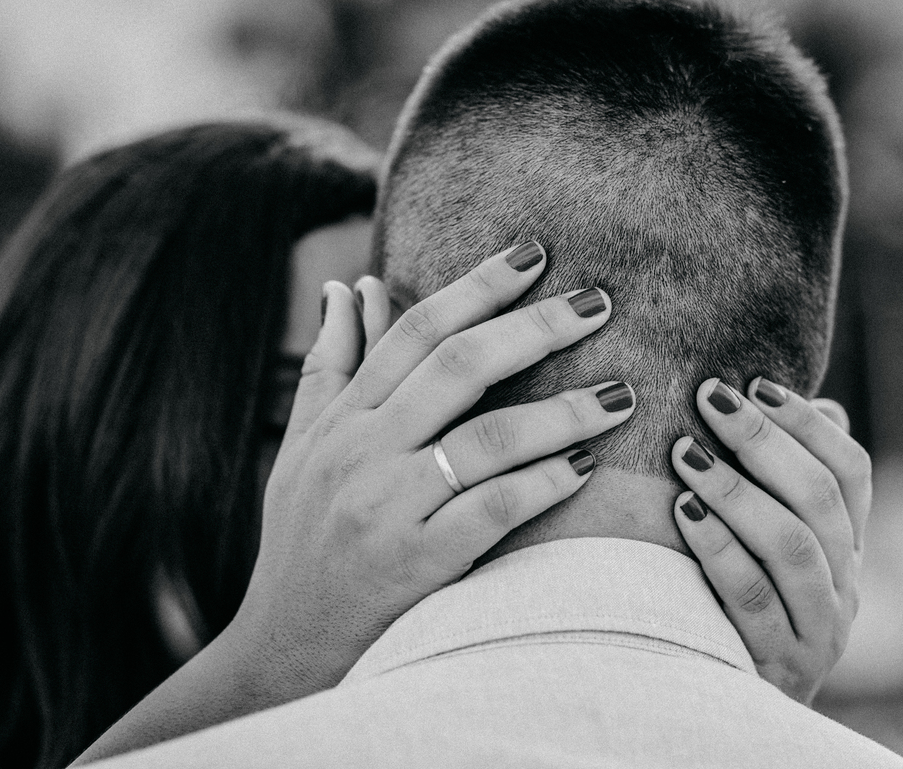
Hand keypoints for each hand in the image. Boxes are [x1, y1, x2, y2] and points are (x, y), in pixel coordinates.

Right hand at [74, 242, 635, 763]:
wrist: (281, 647)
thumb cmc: (300, 540)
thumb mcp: (302, 447)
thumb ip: (329, 365)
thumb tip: (343, 286)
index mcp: (342, 418)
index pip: (416, 331)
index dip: (478, 286)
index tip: (534, 255)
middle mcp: (363, 452)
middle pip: (460, 367)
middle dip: (536, 327)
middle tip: (600, 302)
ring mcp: (389, 507)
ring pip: (489, 438)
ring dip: (564, 410)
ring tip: (621, 393)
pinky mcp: (416, 563)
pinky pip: (493, 510)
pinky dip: (543, 482)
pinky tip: (584, 467)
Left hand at [670, 378, 869, 704]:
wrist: (744, 709)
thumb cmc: (749, 604)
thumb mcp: (778, 547)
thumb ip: (790, 484)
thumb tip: (819, 404)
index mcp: (850, 547)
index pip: (851, 471)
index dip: (806, 424)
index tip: (754, 382)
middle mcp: (846, 584)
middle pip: (818, 499)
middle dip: (762, 442)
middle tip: (709, 398)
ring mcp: (818, 627)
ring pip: (791, 545)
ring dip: (736, 491)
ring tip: (686, 451)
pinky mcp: (778, 662)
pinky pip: (750, 597)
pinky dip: (718, 549)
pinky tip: (683, 511)